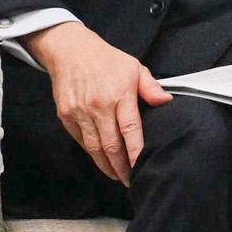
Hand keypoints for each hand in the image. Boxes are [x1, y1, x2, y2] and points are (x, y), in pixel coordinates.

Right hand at [24, 21, 168, 184]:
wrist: (70, 51)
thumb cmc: (106, 60)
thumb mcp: (134, 67)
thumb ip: (151, 87)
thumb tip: (166, 101)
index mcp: (119, 94)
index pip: (130, 130)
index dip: (136, 152)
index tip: (142, 167)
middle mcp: (98, 106)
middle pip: (111, 145)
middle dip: (122, 167)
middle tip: (130, 180)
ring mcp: (80, 112)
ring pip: (94, 147)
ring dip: (106, 165)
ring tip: (117, 176)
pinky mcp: (65, 115)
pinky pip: (80, 140)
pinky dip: (92, 153)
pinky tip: (101, 160)